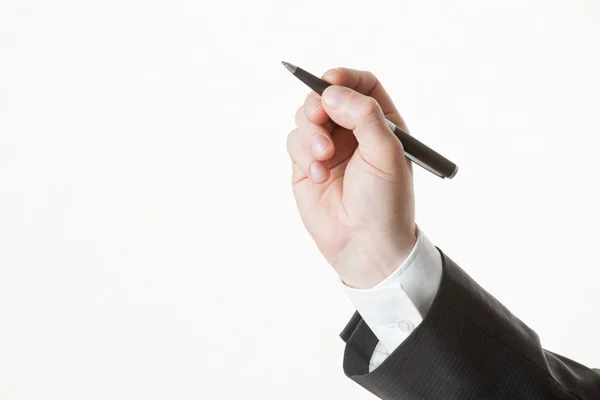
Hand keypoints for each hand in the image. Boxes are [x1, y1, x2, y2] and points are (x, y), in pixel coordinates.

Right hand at [287, 68, 416, 288]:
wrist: (365, 245)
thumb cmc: (386, 202)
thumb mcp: (386, 152)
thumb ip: (363, 115)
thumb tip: (331, 91)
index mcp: (380, 123)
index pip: (362, 84)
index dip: (345, 78)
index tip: (331, 81)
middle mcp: (352, 132)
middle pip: (326, 96)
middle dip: (318, 106)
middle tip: (320, 119)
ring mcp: (327, 148)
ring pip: (305, 118)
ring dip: (310, 134)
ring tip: (324, 158)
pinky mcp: (306, 166)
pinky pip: (294, 142)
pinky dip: (303, 155)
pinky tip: (320, 177)